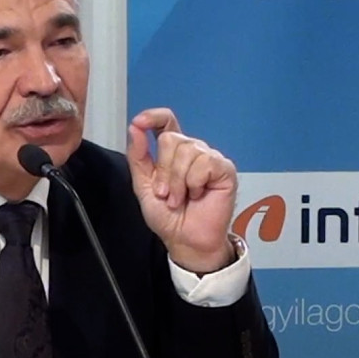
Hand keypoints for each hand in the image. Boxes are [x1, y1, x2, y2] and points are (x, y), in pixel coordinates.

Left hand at [127, 108, 236, 272]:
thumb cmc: (168, 216)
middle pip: (170, 139)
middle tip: (166, 194)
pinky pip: (204, 163)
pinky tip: (198, 195)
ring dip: (177, 182)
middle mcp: (191, 150)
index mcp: (172, 153)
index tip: (139, 123)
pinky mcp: (224, 168)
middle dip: (163, 171)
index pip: (166, 122)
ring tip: (180, 199)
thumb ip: (138, 156)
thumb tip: (134, 128)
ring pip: (186, 151)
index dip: (153, 117)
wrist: (185, 240)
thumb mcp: (143, 186)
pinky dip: (194, 183)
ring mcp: (208, 158)